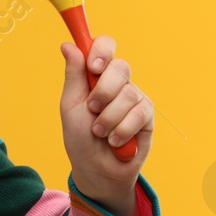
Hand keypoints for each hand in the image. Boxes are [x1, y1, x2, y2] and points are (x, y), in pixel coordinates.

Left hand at [58, 35, 152, 215]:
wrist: (96, 169)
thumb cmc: (80, 137)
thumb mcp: (71, 105)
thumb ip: (74, 75)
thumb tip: (67, 45)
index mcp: (97, 75)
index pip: (105, 46)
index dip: (102, 50)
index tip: (93, 67)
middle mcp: (118, 83)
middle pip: (120, 67)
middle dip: (102, 92)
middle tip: (92, 109)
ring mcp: (135, 98)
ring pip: (128, 94)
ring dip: (109, 118)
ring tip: (100, 132)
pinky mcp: (147, 116)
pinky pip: (140, 113)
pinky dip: (122, 130)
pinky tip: (115, 141)